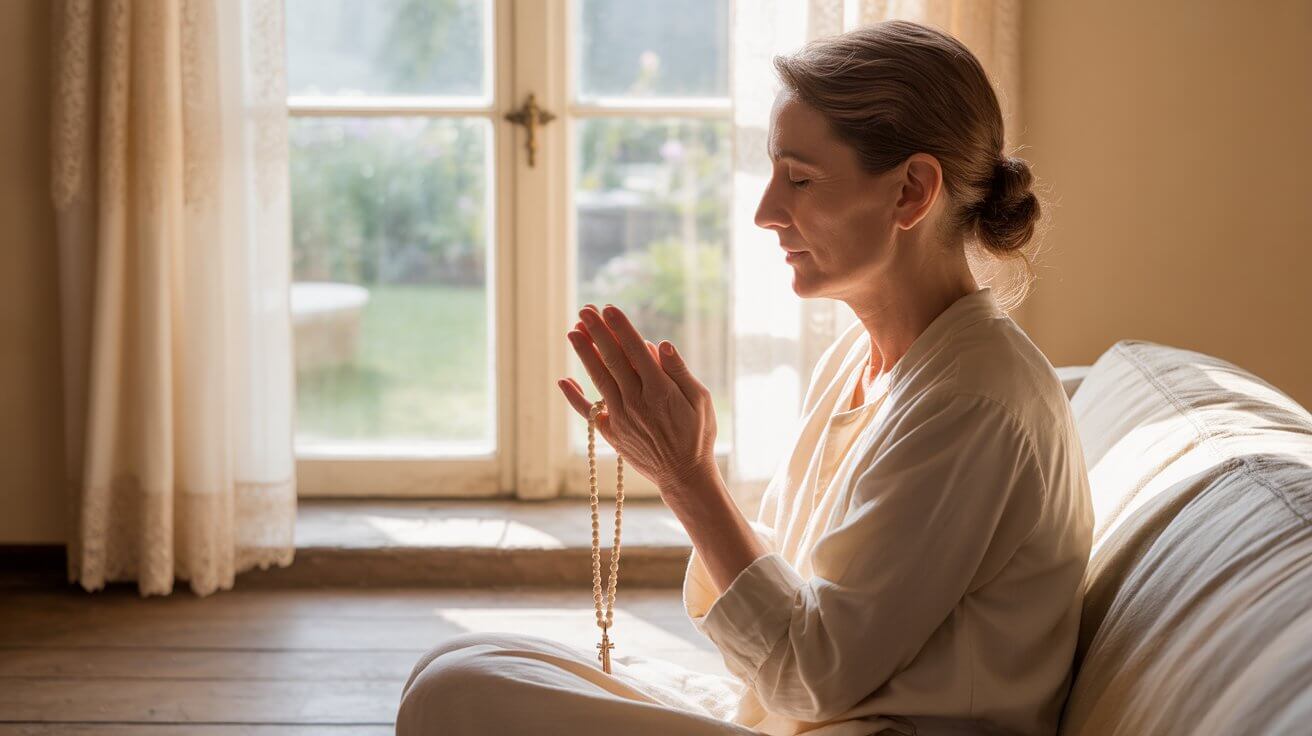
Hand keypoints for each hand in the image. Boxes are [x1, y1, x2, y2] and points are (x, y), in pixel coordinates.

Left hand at [558, 303, 717, 491]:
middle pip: (612, 360)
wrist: (684, 475)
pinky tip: (563, 379)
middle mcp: (636, 401)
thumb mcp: (700, 400)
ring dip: (584, 354)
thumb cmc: (697, 434)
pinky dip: (574, 396)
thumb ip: (679, 371)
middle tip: (585, 310)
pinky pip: (588, 412)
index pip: (635, 350)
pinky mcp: (611, 432)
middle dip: (597, 333)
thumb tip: (659, 344)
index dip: (621, 328)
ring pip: (598, 379)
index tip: (609, 309)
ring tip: (573, 331)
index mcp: (660, 390)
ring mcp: (620, 417)